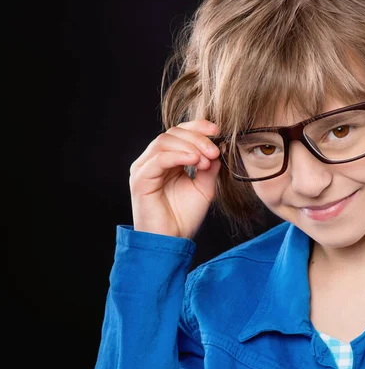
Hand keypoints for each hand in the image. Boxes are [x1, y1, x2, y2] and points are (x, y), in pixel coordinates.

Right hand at [129, 119, 221, 238]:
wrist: (171, 241)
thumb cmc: (184, 217)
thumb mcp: (204, 187)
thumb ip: (210, 166)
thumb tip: (220, 145)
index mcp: (166, 160)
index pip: (179, 132)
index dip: (198, 127)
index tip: (218, 131)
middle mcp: (152, 161)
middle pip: (172, 133)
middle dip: (197, 138)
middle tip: (214, 152)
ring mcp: (144, 169)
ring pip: (164, 141)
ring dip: (190, 146)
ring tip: (206, 160)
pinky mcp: (140, 179)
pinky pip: (159, 158)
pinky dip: (178, 155)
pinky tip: (195, 161)